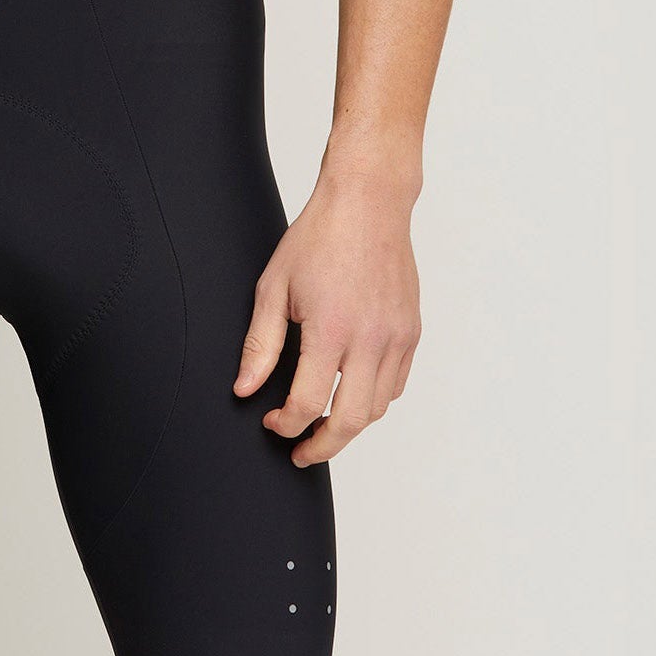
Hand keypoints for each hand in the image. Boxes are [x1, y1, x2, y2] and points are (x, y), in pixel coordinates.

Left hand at [233, 162, 421, 464]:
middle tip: (300, 453)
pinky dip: (374, 399)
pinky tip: (351, 392)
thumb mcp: (274, 287)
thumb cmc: (318, 238)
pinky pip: (396, 384)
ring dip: (349, 425)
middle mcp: (370, 339)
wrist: (367, 203)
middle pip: (351, 421)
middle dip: (322, 446)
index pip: (309, 405)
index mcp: (331, 329)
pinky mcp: (411, 331)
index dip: (286, 425)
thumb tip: (244, 389)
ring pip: (378, 408)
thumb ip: (259, 345)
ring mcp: (397, 337)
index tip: (271, 423)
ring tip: (323, 425)